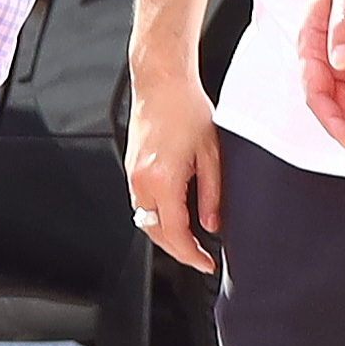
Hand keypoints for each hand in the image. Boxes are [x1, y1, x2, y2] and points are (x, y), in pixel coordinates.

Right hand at [125, 63, 225, 274]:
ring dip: (166, 234)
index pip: (175, 235)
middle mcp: (141, 181)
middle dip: (178, 251)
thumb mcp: (212, 154)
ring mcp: (132, 174)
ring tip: (190, 239)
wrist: (162, 82)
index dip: (192, 255)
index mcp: (163, 180)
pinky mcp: (132, 167)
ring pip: (145, 220)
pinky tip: (176, 214)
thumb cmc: (185, 108)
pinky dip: (157, 216)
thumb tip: (212, 223)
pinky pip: (141, 204)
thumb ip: (212, 194)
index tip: (206, 263)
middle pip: (155, 233)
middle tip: (200, 257)